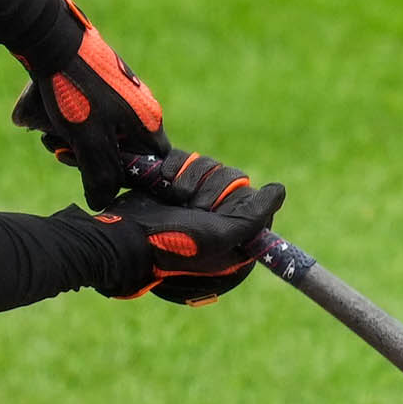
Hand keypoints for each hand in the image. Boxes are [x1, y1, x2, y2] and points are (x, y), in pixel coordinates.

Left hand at [10, 0, 167, 208]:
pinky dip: (68, 118)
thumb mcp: (89, 142)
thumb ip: (100, 176)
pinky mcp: (98, 78)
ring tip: (49, 133)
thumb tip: (101, 201)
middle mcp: (139, 102)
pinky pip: (86, 109)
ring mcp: (119, 88)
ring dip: (73, 138)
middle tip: (63, 151)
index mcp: (147, 119)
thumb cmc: (75, 92)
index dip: (129, 173)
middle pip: (120, 147)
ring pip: (99, 129)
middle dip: (89, 155)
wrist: (50, 39)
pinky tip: (46, 116)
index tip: (101, 172)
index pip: (153, 160)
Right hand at [88, 152, 282, 306]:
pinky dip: (175, 166)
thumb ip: (254, 216)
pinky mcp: (171, 183)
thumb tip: (279, 190)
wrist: (123, 238)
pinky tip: (163, 183)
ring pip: (209, 166)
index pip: (251, 200)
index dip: (235, 199)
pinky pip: (187, 159)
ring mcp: (192, 199)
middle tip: (191, 207)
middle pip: (232, 178)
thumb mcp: (222, 235)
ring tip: (173, 198)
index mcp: (230, 236)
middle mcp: (213, 217)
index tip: (216, 210)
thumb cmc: (174, 244)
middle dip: (210, 188)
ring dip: (190, 178)